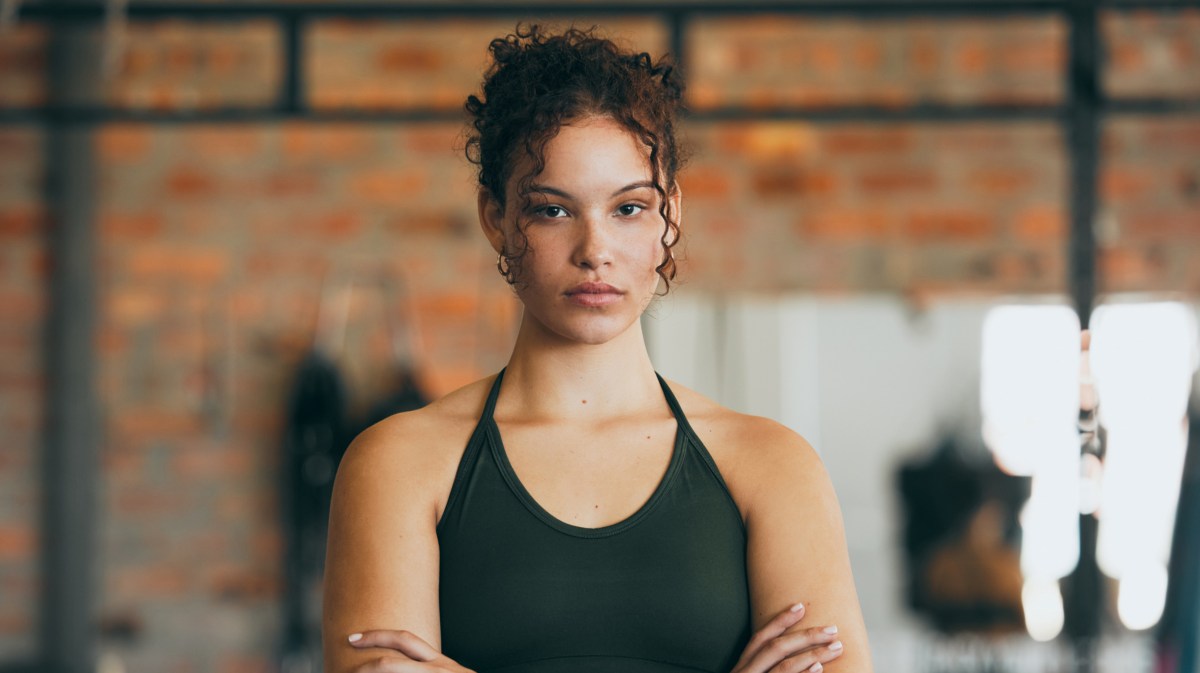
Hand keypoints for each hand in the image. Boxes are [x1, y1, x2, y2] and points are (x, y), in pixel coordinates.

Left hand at [345, 630, 475, 672]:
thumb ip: (429, 668)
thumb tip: (396, 665)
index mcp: (439, 663)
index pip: (404, 640)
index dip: (377, 636)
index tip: (354, 638)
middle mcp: (438, 670)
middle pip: (392, 661)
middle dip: (364, 662)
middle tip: (347, 663)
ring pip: (393, 671)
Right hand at [730, 603, 843, 672]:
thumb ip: (762, 668)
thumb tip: (797, 659)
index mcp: (741, 670)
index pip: (759, 639)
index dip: (780, 621)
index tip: (801, 606)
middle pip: (775, 649)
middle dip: (805, 636)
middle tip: (832, 629)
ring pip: (784, 668)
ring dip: (813, 655)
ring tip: (835, 648)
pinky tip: (818, 670)